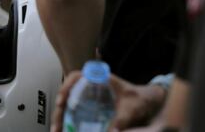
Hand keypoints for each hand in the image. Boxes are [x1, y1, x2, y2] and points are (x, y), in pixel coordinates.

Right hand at [51, 71, 167, 131]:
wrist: (148, 103)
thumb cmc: (139, 99)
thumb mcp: (132, 108)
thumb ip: (122, 119)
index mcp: (98, 80)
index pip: (75, 77)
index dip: (65, 87)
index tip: (61, 101)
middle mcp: (89, 88)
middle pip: (68, 95)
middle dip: (59, 111)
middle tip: (56, 126)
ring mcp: (88, 99)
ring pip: (68, 106)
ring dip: (61, 118)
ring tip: (56, 131)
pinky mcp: (90, 110)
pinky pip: (75, 115)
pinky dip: (69, 123)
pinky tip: (65, 131)